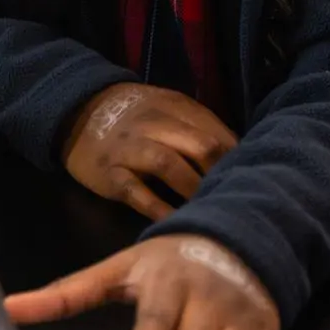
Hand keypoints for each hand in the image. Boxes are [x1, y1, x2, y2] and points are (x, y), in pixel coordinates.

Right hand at [62, 83, 237, 220]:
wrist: (79, 110)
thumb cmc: (136, 117)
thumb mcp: (170, 109)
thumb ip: (201, 127)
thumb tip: (240, 156)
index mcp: (177, 107)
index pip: (217, 132)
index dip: (237, 158)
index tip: (250, 178)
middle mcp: (155, 125)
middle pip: (200, 145)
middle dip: (220, 173)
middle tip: (234, 197)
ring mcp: (131, 150)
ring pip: (169, 165)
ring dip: (194, 189)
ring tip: (209, 210)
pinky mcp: (111, 175)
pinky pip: (137, 193)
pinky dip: (158, 209)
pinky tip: (175, 222)